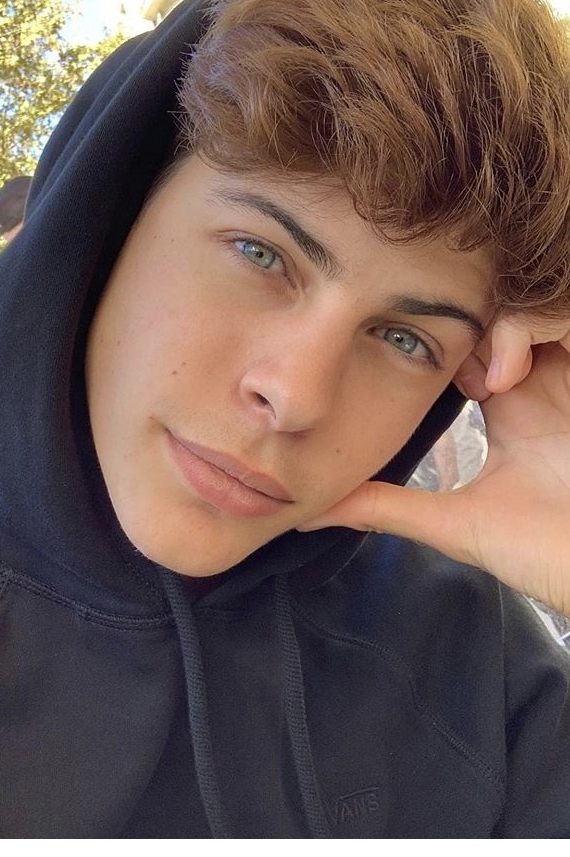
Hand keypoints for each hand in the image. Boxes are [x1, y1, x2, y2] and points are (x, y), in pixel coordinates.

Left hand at [311, 314, 569, 614]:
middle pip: (496, 311)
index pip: (472, 341)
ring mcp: (566, 376)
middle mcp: (540, 381)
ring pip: (524, 301)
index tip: (405, 367)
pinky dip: (524, 331)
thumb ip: (387, 507)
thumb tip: (312, 509)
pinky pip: (560, 313)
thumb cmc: (546, 555)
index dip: (438, 340)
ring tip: (483, 384)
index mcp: (512, 409)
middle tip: (443, 367)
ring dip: (493, 326)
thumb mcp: (455, 524)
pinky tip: (507, 382)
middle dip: (464, 321)